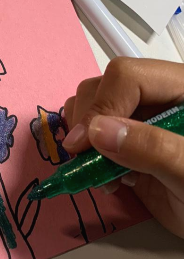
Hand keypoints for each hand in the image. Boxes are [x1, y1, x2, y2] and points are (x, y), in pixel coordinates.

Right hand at [62, 58, 183, 237]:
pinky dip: (89, 158)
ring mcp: (144, 122)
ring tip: (105, 174)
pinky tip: (111, 180)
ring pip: (91, 109)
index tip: (84, 145)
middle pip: (103, 89)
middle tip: (92, 162)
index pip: (127, 77)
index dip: (102, 107)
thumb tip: (97, 131)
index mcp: (183, 89)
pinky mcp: (131, 145)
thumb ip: (154, 148)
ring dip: (86, 143)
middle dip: (89, 126)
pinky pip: (93, 136)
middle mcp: (160, 98)